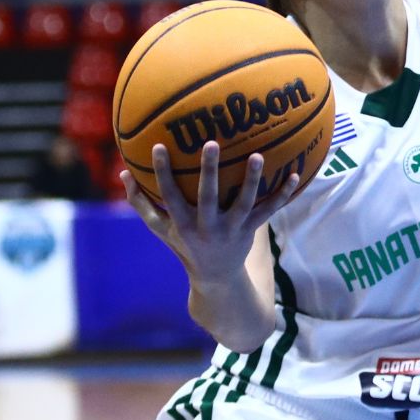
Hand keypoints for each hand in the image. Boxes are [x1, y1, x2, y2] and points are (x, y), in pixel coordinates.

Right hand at [121, 142, 302, 281]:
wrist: (215, 277)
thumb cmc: (184, 244)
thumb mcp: (161, 228)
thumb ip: (141, 202)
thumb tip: (123, 172)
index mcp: (183, 223)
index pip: (169, 195)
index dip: (162, 172)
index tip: (157, 146)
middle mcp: (207, 226)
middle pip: (208, 197)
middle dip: (209, 171)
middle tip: (211, 143)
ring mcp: (231, 228)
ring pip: (244, 203)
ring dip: (252, 180)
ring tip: (258, 156)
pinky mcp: (251, 229)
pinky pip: (270, 210)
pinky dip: (283, 194)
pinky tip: (296, 175)